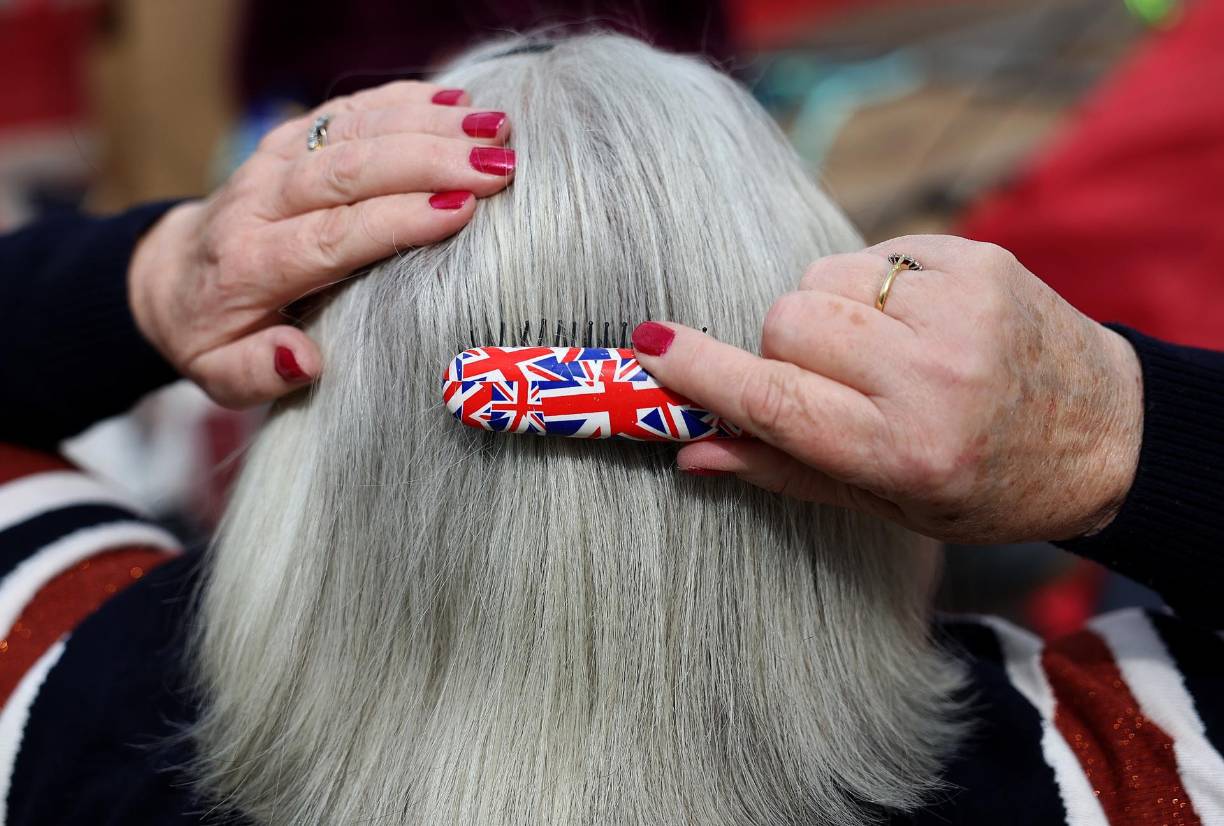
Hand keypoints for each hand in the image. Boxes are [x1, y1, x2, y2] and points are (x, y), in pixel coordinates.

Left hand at [128, 81, 514, 407]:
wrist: (171, 274)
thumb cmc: (214, 334)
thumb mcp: (222, 376)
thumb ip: (259, 373)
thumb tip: (304, 359)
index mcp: (251, 263)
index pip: (331, 233)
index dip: (398, 218)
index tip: (462, 210)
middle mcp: (261, 200)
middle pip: (348, 168)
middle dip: (428, 161)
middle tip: (498, 167)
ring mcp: (276, 158)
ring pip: (354, 127)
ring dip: (428, 123)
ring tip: (496, 129)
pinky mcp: (291, 135)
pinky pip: (351, 108)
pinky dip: (406, 99)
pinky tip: (460, 103)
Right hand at [632, 235, 1143, 544]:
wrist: (1108, 434)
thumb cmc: (984, 487)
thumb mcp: (886, 506)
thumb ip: (783, 471)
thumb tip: (690, 452)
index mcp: (904, 452)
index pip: (774, 399)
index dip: (702, 372)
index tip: (648, 346)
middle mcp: (933, 376)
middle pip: (788, 321)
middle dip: (786, 349)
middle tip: (832, 381)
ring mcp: (961, 308)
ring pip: (822, 279)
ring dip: (828, 312)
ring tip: (880, 349)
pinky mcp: (980, 259)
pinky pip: (873, 253)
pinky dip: (874, 286)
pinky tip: (917, 321)